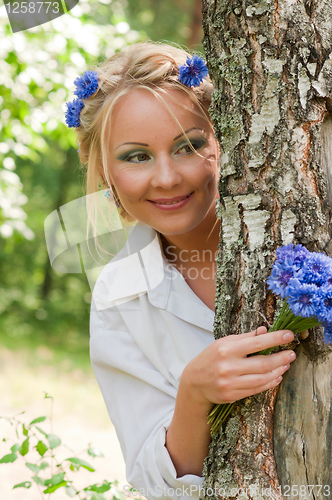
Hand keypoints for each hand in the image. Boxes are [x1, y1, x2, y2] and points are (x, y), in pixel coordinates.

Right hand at [181, 326, 295, 408]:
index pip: (257, 343)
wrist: (194, 382)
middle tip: (292, 353)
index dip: (275, 339)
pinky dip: (270, 382)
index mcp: (226, 349)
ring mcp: (230, 383)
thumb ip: (245, 337)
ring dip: (278, 371)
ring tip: (286, 364)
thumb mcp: (223, 343)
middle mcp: (229, 367)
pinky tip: (277, 376)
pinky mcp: (232, 395)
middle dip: (281, 358)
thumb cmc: (210, 358)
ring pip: (263, 378)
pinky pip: (257, 389)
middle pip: (263, 363)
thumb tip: (265, 331)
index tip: (289, 335)